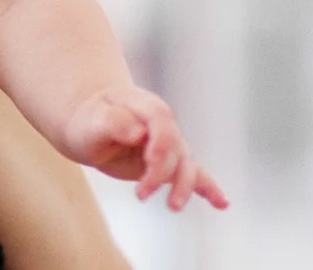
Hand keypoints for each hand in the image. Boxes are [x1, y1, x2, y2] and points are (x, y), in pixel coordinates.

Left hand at [63, 86, 228, 211]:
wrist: (91, 127)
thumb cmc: (90, 121)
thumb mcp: (93, 120)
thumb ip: (113, 122)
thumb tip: (137, 133)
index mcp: (144, 105)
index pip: (160, 117)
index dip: (161, 138)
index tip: (150, 159)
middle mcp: (162, 125)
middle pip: (173, 146)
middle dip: (161, 172)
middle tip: (141, 194)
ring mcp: (170, 145)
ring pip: (185, 164)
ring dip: (182, 186)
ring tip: (172, 207)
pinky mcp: (170, 164)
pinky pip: (195, 175)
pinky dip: (209, 188)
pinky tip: (222, 204)